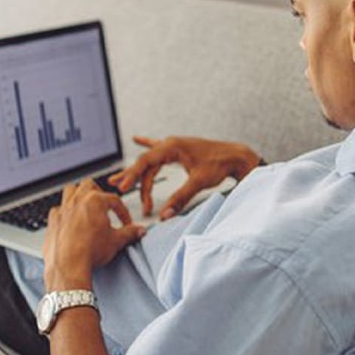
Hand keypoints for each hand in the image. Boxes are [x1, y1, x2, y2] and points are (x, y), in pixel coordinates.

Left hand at [43, 179, 145, 290]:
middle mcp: (77, 201)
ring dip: (78, 195)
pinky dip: (64, 212)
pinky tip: (69, 220)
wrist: (68, 266)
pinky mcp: (52, 221)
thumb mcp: (116, 241)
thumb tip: (138, 231)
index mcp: (95, 201)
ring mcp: (63, 210)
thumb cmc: (89, 252)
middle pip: (89, 185)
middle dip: (98, 192)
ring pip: (70, 190)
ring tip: (85, 205)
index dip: (123, 212)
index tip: (125, 222)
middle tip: (104, 206)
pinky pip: (57, 209)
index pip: (114, 200)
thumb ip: (130, 233)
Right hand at [108, 136, 260, 219]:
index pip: (146, 162)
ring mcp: (175, 145)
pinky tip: (137, 139)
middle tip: (118, 188)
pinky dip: (147, 144)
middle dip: (131, 176)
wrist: (236, 156)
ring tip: (119, 178)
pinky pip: (158, 147)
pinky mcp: (180, 149)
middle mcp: (171, 144)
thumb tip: (165, 215)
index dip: (133, 175)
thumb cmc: (220, 165)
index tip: (123, 188)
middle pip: (145, 162)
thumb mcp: (199, 182)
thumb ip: (180, 198)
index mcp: (173, 147)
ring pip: (151, 159)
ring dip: (137, 171)